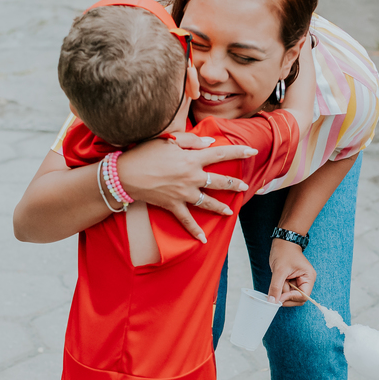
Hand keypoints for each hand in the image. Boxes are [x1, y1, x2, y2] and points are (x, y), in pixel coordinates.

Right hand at [117, 137, 252, 241]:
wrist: (125, 175)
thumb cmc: (144, 153)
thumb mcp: (168, 140)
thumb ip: (191, 140)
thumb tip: (210, 142)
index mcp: (192, 158)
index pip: (221, 154)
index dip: (239, 151)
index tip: (252, 150)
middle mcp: (192, 177)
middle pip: (219, 181)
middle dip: (234, 185)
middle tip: (245, 186)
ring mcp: (184, 193)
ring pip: (208, 203)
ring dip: (220, 207)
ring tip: (230, 211)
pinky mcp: (173, 206)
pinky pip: (187, 221)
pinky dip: (195, 231)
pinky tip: (204, 240)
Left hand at [268, 239, 314, 306]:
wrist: (283, 242)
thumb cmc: (284, 251)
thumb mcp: (279, 270)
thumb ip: (276, 287)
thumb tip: (272, 302)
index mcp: (309, 277)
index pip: (303, 296)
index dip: (291, 298)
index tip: (279, 297)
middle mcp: (306, 281)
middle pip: (297, 299)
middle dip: (286, 296)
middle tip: (277, 289)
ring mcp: (299, 282)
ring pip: (290, 296)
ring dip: (282, 291)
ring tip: (279, 279)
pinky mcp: (293, 282)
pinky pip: (286, 291)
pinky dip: (281, 288)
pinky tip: (279, 280)